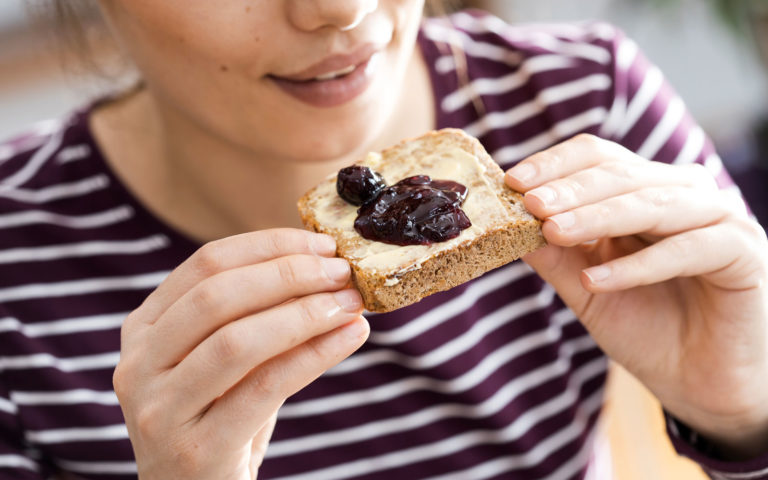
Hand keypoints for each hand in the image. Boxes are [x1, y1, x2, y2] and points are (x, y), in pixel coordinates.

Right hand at [113, 229, 368, 478]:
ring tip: (351, 305)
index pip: (206, 264)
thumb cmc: (221, 420)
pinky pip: (264, 387)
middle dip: (288, 275)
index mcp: (144, 329)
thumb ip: (259, 317)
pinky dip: (315, 355)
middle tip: (342, 271)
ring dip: (304, 314)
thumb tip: (327, 271)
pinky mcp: (193, 450)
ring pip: (237, 342)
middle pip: (217, 296)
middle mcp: (138, 364)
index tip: (322, 245)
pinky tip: (350, 337)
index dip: (269, 246)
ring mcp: (159, 409)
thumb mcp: (228, 362)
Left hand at [506, 134, 767, 458]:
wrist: (699, 382)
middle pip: (621, 174)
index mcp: (644, 190)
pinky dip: (638, 264)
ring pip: (652, 204)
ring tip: (554, 232)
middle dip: (570, 190)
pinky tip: (597, 279)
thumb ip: (553, 255)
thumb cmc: (644, 327)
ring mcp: (716, 217)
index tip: (512, 182)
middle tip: (531, 205)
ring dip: (598, 218)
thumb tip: (504, 224)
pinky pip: (687, 248)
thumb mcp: (585, 288)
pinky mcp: (742, 252)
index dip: (554, 165)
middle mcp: (682, 192)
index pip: (597, 158)